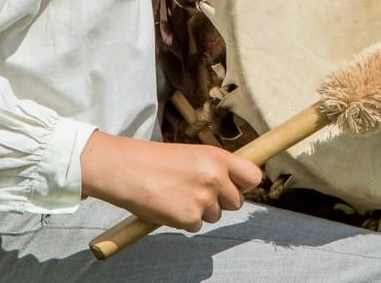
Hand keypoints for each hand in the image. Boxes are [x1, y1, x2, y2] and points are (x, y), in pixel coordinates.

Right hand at [80, 131, 261, 230]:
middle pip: (236, 202)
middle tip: (199, 193)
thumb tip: (233, 183)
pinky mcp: (189, 218)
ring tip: (178, 196)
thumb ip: (215, 167)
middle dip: (222, 201)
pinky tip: (170, 206)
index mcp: (218, 158)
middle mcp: (216, 178)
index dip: (245, 185)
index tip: (237, 186)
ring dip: (201, 211)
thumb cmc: (156, 161)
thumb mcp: (193, 154)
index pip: (253, 176)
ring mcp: (203, 200)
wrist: (127, 170)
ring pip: (215, 215)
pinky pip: (196, 226)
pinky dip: (184, 220)